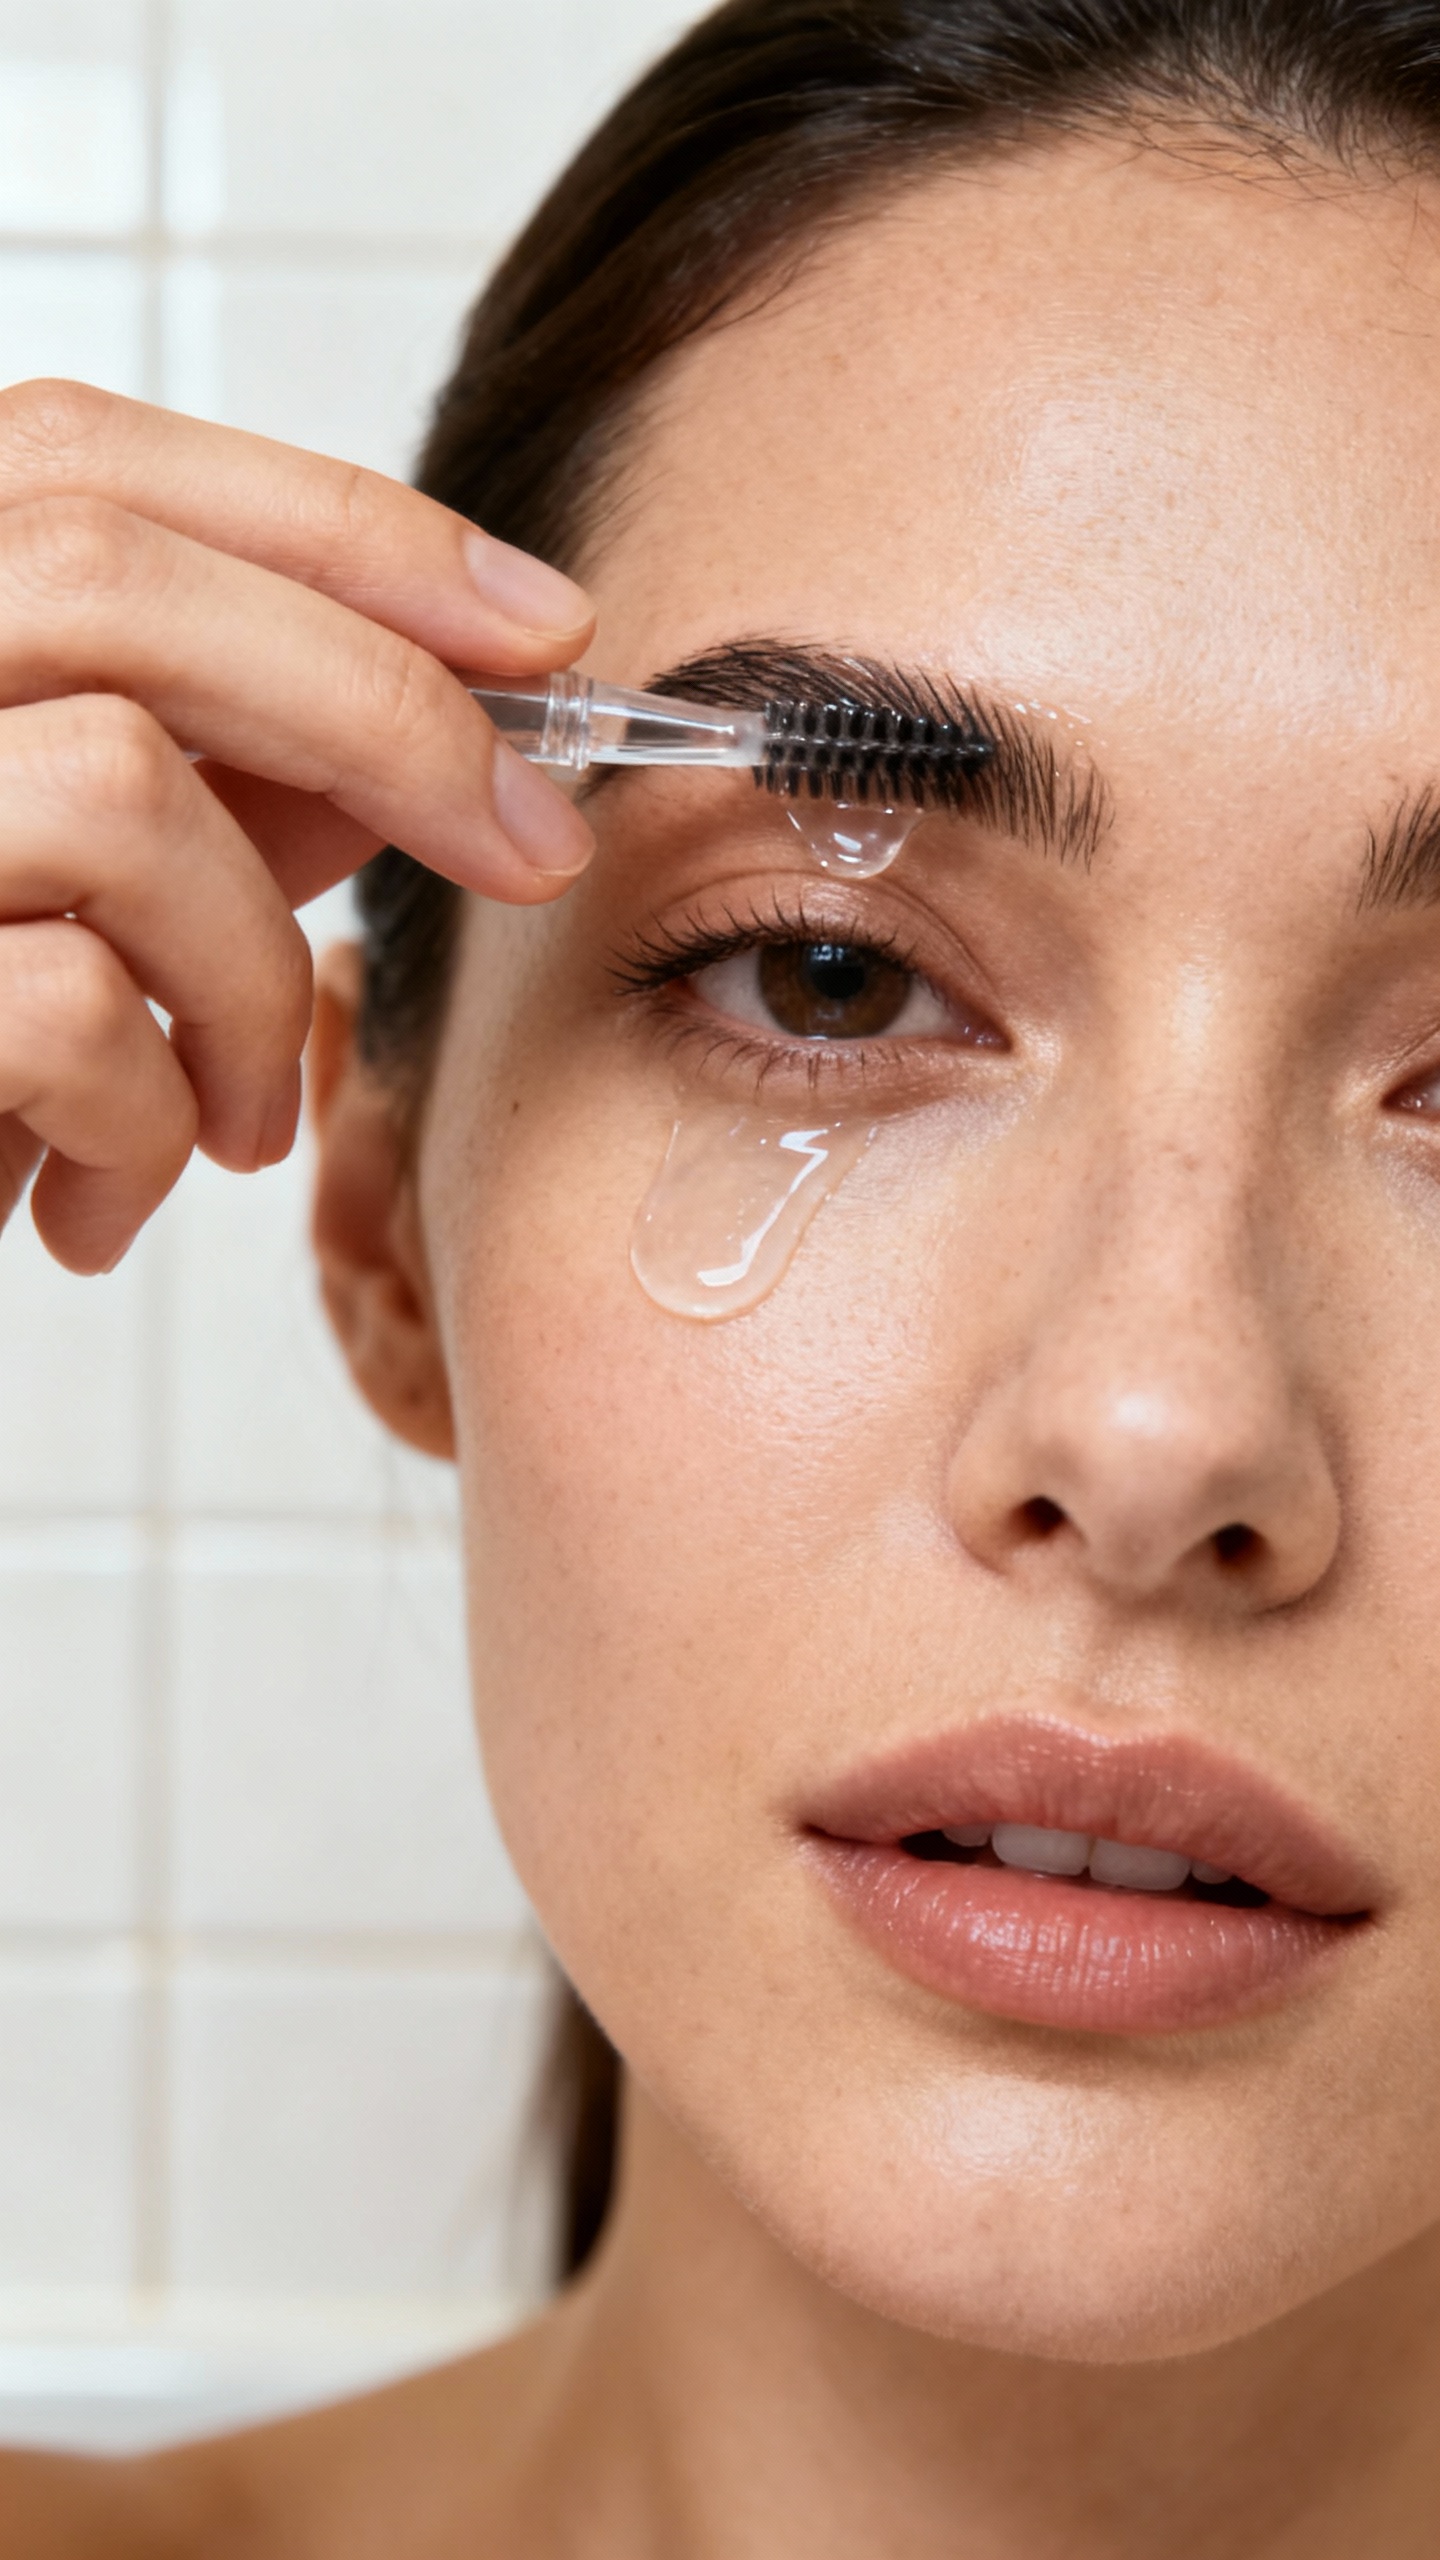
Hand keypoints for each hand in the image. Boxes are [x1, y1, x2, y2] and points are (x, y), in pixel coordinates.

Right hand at [0, 379, 596, 1274]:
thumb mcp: (92, 880)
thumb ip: (233, 761)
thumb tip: (471, 711)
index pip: (84, 458)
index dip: (339, 526)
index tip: (545, 629)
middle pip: (113, 581)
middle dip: (382, 710)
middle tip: (533, 849)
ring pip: (116, 789)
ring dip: (248, 981)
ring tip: (239, 1114)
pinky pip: (63, 1009)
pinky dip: (148, 1121)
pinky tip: (108, 1196)